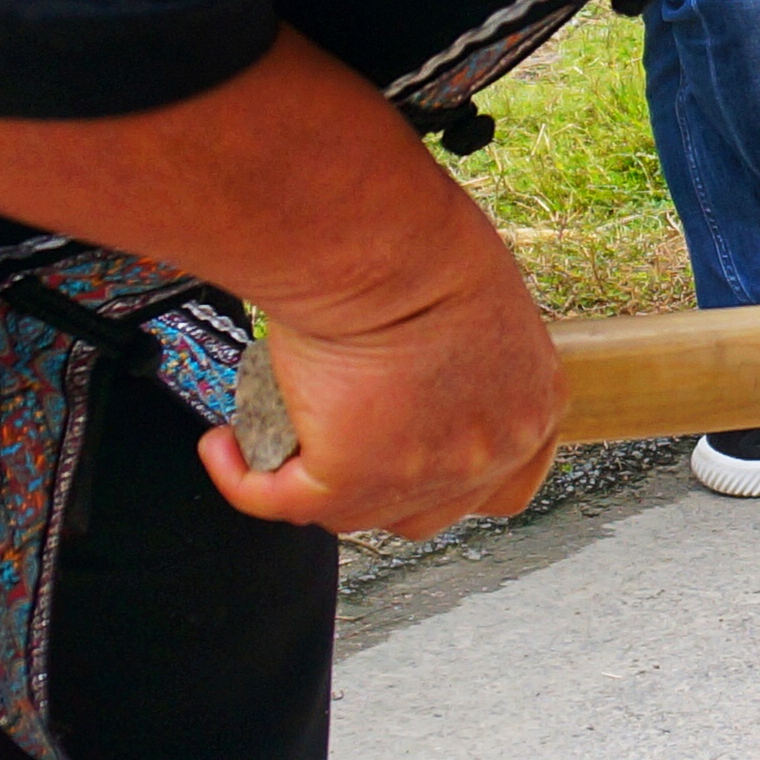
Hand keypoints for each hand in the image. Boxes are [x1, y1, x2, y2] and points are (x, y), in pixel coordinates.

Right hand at [204, 243, 564, 540]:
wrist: (386, 248)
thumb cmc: (427, 246)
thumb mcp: (476, 305)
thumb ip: (462, 353)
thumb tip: (417, 365)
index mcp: (532, 410)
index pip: (505, 483)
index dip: (457, 478)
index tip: (418, 454)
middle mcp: (488, 457)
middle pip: (429, 512)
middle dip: (382, 489)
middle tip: (340, 446)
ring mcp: (422, 478)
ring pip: (355, 514)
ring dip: (311, 485)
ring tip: (277, 441)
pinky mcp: (349, 481)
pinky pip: (280, 501)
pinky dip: (245, 481)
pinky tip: (226, 447)